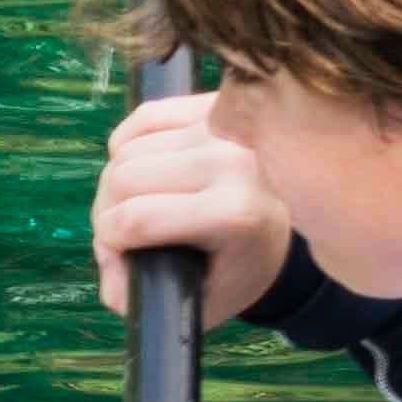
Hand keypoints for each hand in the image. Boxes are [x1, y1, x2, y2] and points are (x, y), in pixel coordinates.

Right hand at [86, 91, 295, 330]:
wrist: (294, 221)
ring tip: (136, 203)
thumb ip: (144, 297)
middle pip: (122, 178)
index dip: (109, 241)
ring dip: (116, 181)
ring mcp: (221, 127)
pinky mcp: (213, 104)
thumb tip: (111, 279)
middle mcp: (230, 161)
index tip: (117, 254)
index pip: (137, 219)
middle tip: (121, 233)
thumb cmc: (242, 261)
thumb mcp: (200, 297)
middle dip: (107, 211)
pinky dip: (128, 143)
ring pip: (125, 149)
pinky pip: (143, 117)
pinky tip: (145, 167)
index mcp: (234, 213)